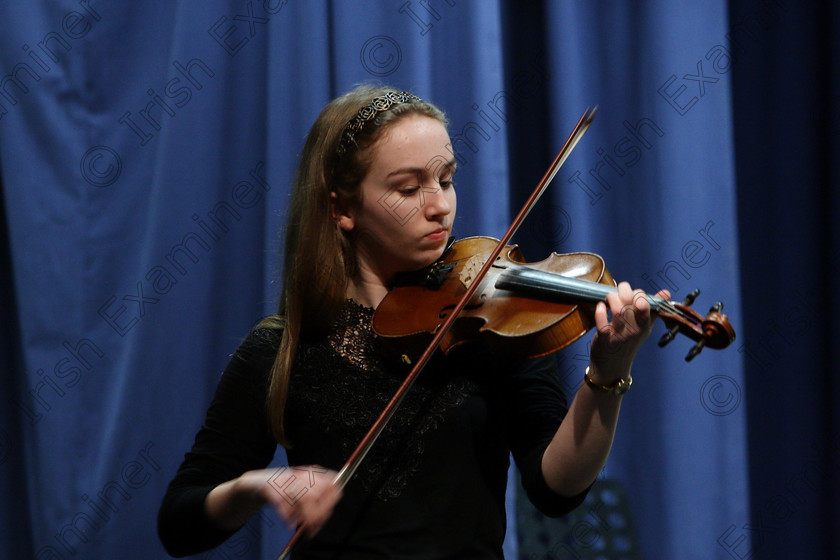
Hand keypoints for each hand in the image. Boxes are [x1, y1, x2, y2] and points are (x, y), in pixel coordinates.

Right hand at [211, 465, 341, 536]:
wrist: (255, 484)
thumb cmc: (282, 489)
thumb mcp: (303, 490)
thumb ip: (316, 500)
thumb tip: (326, 515)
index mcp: (311, 473)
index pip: (331, 484)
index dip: (331, 502)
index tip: (325, 516)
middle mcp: (300, 474)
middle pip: (319, 493)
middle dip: (318, 514)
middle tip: (312, 527)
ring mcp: (286, 479)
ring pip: (304, 497)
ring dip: (305, 516)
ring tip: (300, 525)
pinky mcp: (271, 488)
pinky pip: (283, 502)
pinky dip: (287, 515)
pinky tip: (288, 522)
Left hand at [589, 282, 669, 383]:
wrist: (613, 367)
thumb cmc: (628, 342)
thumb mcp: (644, 327)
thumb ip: (653, 309)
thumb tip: (666, 293)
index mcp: (645, 325)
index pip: (645, 303)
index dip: (637, 293)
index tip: (630, 293)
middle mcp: (634, 330)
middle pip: (629, 303)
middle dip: (623, 291)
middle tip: (618, 292)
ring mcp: (620, 336)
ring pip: (617, 311)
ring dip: (611, 298)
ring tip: (608, 298)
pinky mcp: (605, 340)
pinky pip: (603, 324)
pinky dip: (600, 312)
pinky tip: (600, 306)